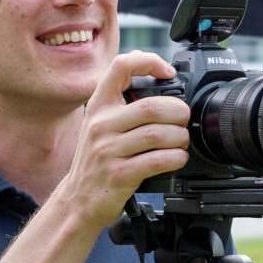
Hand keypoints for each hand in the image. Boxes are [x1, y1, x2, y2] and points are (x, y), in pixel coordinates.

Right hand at [56, 50, 190, 230]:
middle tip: (183, 119)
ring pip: (158, 134)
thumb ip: (122, 102)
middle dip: (179, 112)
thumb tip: (155, 75)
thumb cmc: (97, 161)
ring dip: (180, 137)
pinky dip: (176, 158)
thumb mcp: (100, 125)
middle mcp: (101, 125)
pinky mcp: (119, 175)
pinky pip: (158, 160)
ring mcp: (108, 151)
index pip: (121, 67)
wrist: (79, 200)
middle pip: (152, 106)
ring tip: (182, 141)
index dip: (148, 62)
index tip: (168, 72)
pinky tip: (177, 158)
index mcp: (99, 106)